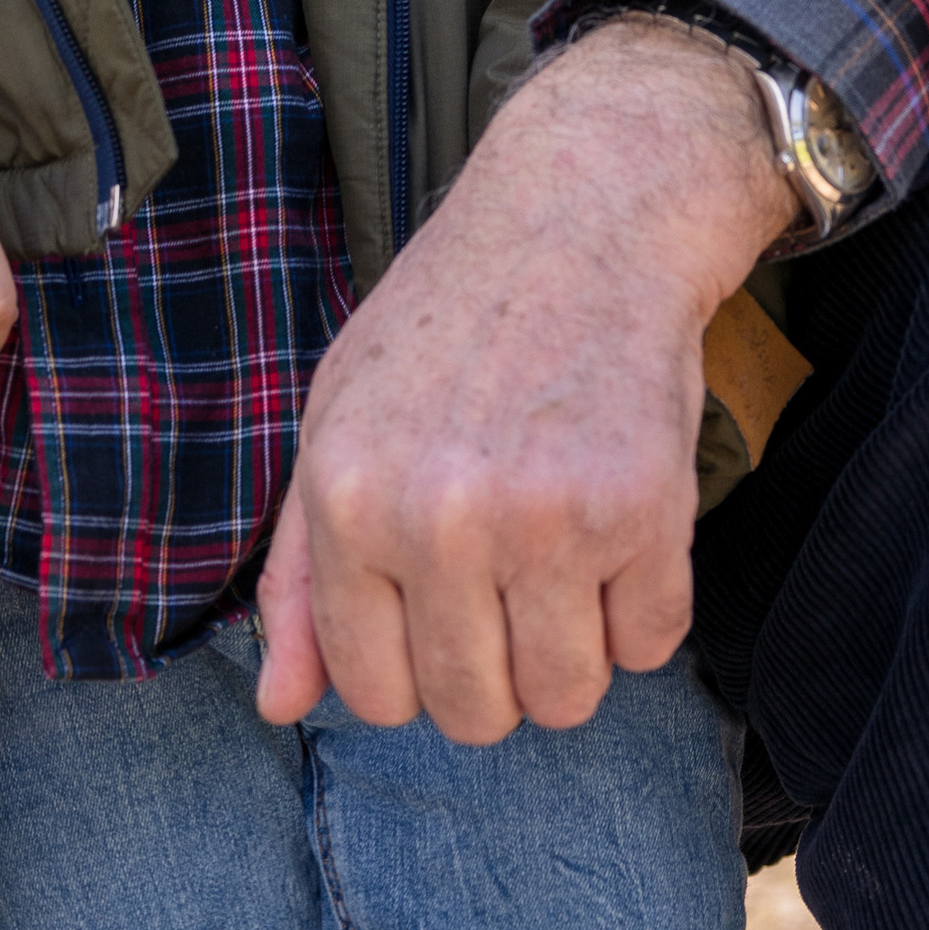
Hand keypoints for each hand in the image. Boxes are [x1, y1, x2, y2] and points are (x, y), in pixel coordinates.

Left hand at [253, 21, 799, 742]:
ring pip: (566, 698)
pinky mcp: (642, 508)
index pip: (373, 694)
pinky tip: (622, 526)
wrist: (579, 216)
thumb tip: (277, 707)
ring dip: (574, 652)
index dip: (413, 671)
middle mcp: (437, 518)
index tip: (439, 609)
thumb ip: (299, 573)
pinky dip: (644, 609)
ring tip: (564, 560)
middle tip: (509, 580)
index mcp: (348, 499)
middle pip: (472, 712)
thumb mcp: (336, 423)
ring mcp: (544, 516)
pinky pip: (651, 647)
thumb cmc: (448, 326)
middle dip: (497, 671)